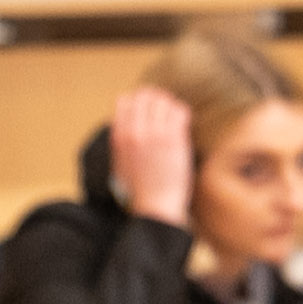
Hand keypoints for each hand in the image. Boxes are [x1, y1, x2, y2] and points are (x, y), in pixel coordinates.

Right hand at [109, 84, 193, 224]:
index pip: (124, 100)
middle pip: (145, 96)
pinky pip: (180, 111)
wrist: (155, 207)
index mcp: (119, 136)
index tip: (146, 107)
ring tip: (175, 116)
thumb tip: (126, 122)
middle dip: (156, 99)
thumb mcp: (119, 163)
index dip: (137, 100)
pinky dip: (183, 112)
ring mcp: (155, 133)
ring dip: (170, 105)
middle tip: (164, 109)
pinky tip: (184, 122)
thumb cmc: (139, 191)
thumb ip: (121, 140)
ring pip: (164, 100)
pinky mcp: (174, 139)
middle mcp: (135, 131)